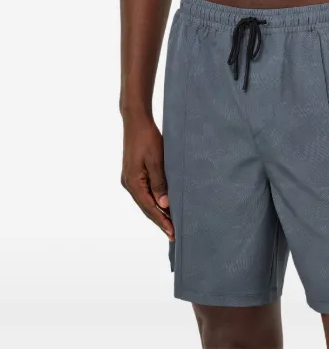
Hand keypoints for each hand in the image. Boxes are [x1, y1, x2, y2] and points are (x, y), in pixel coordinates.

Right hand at [121, 116, 173, 240]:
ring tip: (170, 222)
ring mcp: (129, 179)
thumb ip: (159, 183)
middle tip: (173, 233)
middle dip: (160, 220)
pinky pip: (144, 193)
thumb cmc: (147, 138)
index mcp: (133, 182)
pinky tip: (162, 204)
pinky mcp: (133, 174)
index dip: (162, 221)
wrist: (136, 121)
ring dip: (157, 212)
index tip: (172, 232)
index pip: (149, 208)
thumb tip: (164, 205)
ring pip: (144, 201)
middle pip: (146, 207)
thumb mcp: (156, 160)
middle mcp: (128, 184)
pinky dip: (153, 201)